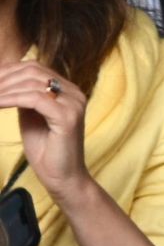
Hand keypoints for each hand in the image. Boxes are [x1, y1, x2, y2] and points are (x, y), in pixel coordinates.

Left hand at [0, 63, 89, 201]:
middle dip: (3, 78)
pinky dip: (11, 99)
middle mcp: (75, 94)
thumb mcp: (30, 115)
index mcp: (68, 91)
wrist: (62, 177)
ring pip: (31, 83)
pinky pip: (34, 98)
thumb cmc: (45, 150)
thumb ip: (22, 95)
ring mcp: (74, 105)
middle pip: (32, 70)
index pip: (34, 67)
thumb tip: (3, 78)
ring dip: (4, 89)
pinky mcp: (67, 117)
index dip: (7, 70)